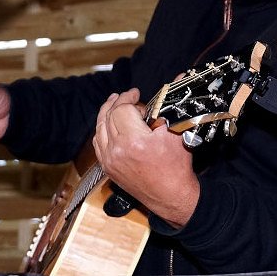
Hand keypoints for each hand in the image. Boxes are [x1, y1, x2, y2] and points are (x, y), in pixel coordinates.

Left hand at [93, 89, 199, 228]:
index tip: (136, 94)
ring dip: (106, 113)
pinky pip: (98, 143)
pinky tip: (109, 123)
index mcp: (134, 141)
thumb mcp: (178, 132)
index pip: (122, 109)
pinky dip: (102, 130)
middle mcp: (117, 151)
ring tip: (114, 103)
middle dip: (119, 103)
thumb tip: (178, 78)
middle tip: (130, 98)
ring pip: (99, 128)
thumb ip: (172, 103)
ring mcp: (110, 161)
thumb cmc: (177, 168)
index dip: (128, 97)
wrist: (172, 197)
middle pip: (108, 116)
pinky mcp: (108, 168)